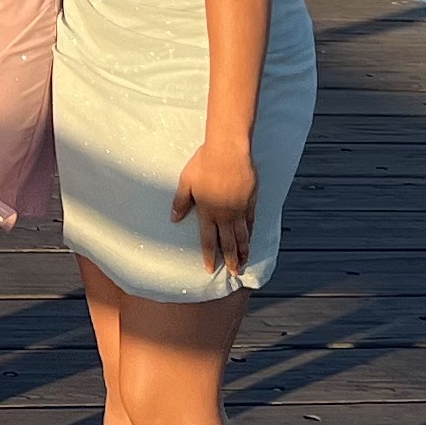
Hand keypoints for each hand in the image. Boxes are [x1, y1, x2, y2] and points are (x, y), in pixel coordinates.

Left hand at [171, 139, 257, 279]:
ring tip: (243, 263)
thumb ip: (180, 201)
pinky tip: (250, 240)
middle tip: (233, 273)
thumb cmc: (204, 163)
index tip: (210, 268)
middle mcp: (225, 215)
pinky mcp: (250, 201)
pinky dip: (251, 234)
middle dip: (230, 260)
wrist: (228, 151)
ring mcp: (239, 209)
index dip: (209, 256)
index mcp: (207, 212)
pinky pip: (251, 222)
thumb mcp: (186, 181)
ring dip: (243, 251)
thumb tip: (174, 219)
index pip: (208, 240)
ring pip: (242, 236)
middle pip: (228, 243)